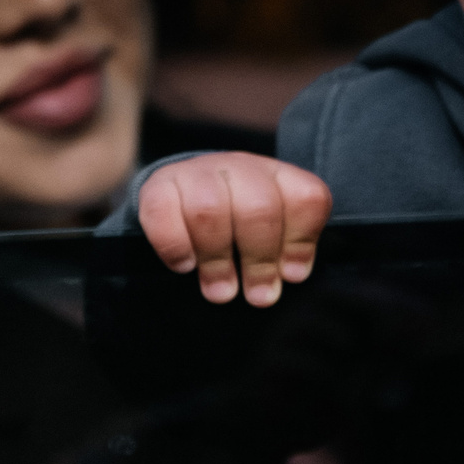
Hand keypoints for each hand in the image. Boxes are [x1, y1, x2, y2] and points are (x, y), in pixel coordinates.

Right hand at [134, 152, 332, 306]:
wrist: (181, 202)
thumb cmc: (236, 229)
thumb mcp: (269, 237)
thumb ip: (284, 253)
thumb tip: (289, 275)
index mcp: (277, 176)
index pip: (306, 197)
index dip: (301, 242)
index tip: (291, 276)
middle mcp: (240, 167)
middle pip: (259, 207)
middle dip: (260, 259)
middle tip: (258, 296)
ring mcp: (197, 171)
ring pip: (209, 209)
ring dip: (216, 259)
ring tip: (220, 291)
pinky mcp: (157, 184)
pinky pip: (162, 211)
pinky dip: (175, 245)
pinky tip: (184, 266)